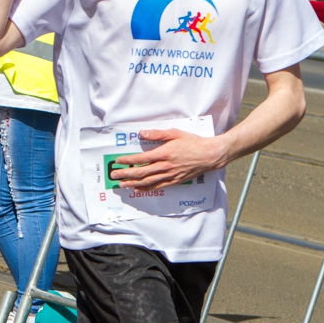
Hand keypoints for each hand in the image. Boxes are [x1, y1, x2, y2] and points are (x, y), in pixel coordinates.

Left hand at [109, 129, 227, 191]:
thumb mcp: (175, 133)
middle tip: (113, 175)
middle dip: (126, 174)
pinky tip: (138, 189)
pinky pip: (159, 186)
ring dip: (133, 183)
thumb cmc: (193, 142)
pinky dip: (147, 189)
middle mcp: (165, 166)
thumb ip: (157, 134)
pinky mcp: (176, 180)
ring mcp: (170, 175)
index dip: (128, 161)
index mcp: (164, 153)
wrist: (210, 155)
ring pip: (148, 182)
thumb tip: (141, 133)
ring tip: (122, 184)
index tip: (118, 161)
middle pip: (141, 172)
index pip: (141, 159)